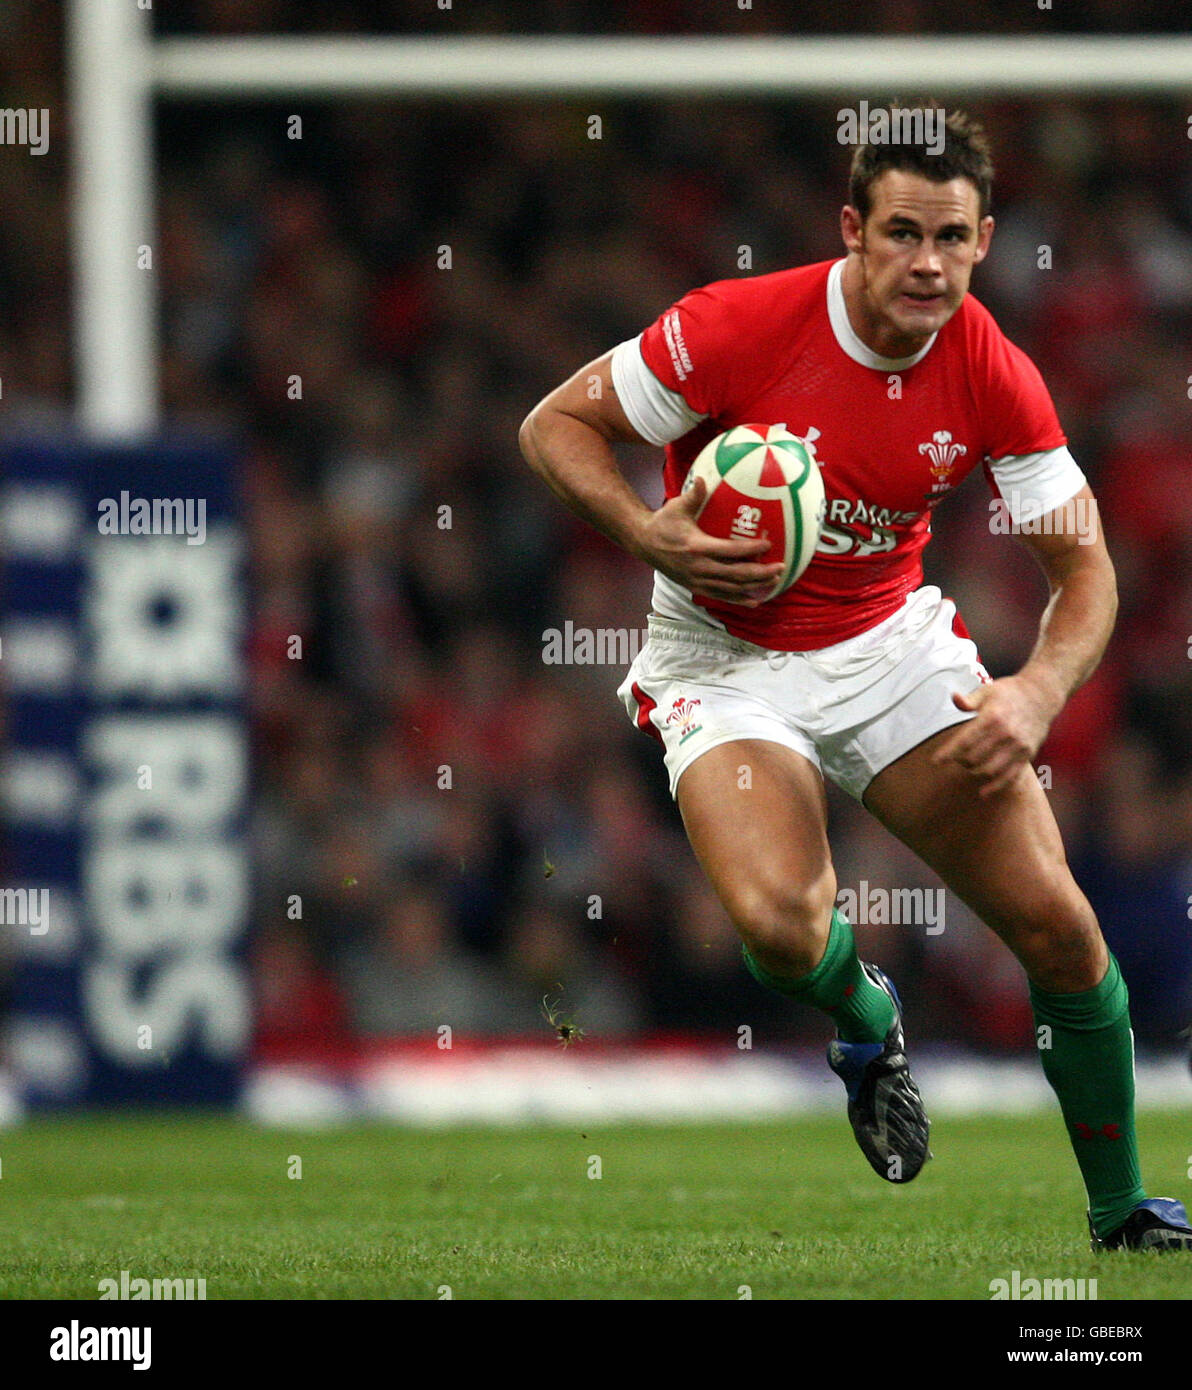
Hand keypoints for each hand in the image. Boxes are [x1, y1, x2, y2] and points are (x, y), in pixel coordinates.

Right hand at [633, 477, 785, 605]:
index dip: (751, 549)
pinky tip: (755, 600)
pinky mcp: (696, 587)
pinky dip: (739, 600)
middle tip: (781, 567)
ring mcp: (698, 581)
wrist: (643, 544)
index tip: (769, 544)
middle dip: (761, 573)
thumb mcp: (676, 507)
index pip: (730, 551)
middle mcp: (699, 568)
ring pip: (732, 589)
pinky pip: (721, 596)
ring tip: (774, 582)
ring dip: (754, 587)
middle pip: (736, 575)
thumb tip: (702, 479)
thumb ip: (692, 495)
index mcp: (697, 547)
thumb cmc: (663, 523)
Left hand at [930, 674, 1058, 797]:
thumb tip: (954, 698)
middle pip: (974, 758)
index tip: (936, 761)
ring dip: (974, 771)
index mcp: (992, 717)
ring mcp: (1018, 746)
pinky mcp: (1027, 755)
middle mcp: (1005, 733)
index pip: (964, 740)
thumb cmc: (1009, 692)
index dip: (948, 753)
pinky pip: (1010, 777)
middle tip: (956, 757)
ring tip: (969, 765)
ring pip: (989, 770)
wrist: (1042, 695)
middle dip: (960, 760)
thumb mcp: (987, 690)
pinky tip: (983, 792)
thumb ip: (969, 700)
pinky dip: (996, 787)